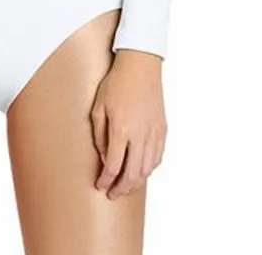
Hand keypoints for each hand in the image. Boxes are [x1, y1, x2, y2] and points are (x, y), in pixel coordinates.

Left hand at [90, 49, 166, 197]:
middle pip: (133, 174)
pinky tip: (142, 170)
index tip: (101, 186)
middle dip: (122, 188)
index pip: (113, 166)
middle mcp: (139, 135)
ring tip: (126, 186)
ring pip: (147, 169)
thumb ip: (100, 136)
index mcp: (121, 130)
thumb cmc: (116, 83)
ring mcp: (153, 134)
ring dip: (136, 182)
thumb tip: (104, 158)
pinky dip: (149, 169)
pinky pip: (157, 157)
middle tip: (113, 194)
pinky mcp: (162, 130)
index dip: (106, 180)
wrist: (140, 66)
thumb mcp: (98, 107)